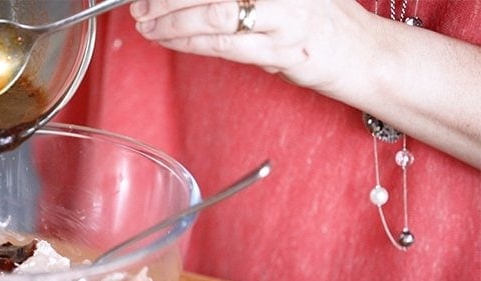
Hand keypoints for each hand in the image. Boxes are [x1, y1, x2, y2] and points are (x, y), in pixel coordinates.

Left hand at [130, 0, 371, 92]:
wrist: (362, 54)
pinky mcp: (281, 49)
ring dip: (172, 22)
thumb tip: (192, 0)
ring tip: (147, 26)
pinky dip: (190, 43)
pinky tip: (170, 41)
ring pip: (213, 15)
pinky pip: (224, 45)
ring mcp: (284, 16)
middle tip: (140, 6)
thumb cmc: (318, 21)